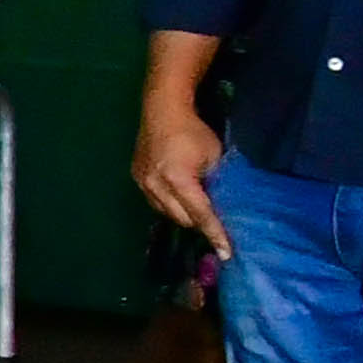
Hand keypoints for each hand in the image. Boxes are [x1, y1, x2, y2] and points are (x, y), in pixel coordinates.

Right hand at [133, 93, 231, 257]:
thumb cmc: (193, 131)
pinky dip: (170, 204)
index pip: (201, 215)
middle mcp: (156, 186)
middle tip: (216, 220)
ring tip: (196, 204)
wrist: (162, 109)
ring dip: (184, 214)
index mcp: (178, 179)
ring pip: (167, 213)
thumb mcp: (214, 157)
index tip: (226, 253)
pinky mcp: (137, 178)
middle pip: (182, 219)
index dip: (215, 234)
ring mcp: (143, 183)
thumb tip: (220, 205)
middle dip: (200, 223)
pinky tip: (179, 195)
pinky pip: (156, 202)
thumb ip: (214, 183)